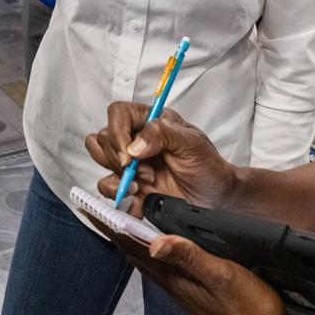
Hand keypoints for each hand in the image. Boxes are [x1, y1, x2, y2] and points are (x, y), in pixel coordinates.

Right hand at [85, 102, 238, 215]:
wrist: (215, 200)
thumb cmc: (208, 166)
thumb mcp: (192, 144)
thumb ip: (162, 134)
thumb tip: (134, 146)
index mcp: (151, 121)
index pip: (118, 113)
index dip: (117, 132)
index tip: (129, 155)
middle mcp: (137, 140)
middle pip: (103, 138)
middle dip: (120, 159)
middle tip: (147, 173)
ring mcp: (131, 164)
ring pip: (99, 160)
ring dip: (117, 176)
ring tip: (141, 185)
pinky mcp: (130, 186)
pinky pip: (107, 188)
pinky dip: (119, 197)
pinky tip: (140, 201)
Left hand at [103, 227, 295, 314]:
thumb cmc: (253, 312)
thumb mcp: (224, 277)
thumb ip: (191, 257)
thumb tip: (153, 242)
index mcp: (176, 280)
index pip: (135, 249)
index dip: (112, 227)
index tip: (90, 209)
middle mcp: (175, 287)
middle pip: (137, 255)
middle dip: (117, 232)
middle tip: (97, 209)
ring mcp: (185, 294)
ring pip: (150, 263)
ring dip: (133, 242)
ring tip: (119, 222)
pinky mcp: (197, 296)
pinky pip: (166, 270)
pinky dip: (154, 252)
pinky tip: (158, 248)